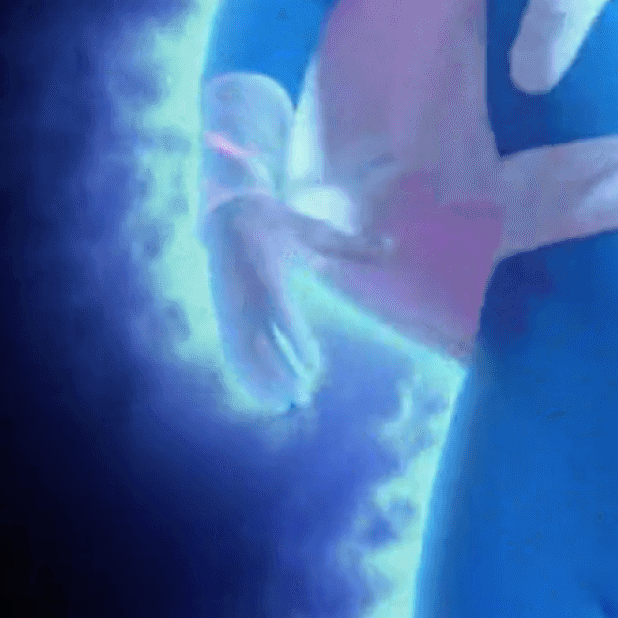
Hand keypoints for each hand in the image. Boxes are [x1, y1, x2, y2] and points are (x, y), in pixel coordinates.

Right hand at [202, 186, 390, 411]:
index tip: (313, 367)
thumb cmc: (279, 223)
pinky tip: (261, 394)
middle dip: (277, 373)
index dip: (295, 341)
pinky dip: (244, 373)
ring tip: (283, 407)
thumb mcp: (316, 231)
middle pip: (258, 342)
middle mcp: (247, 294)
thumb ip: (353, 246)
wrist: (228, 211)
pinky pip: (231, 349)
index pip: (280, 314)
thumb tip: (394, 246)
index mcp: (270, 273)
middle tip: (301, 398)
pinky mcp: (223, 313)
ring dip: (260, 381)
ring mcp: (231, 306)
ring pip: (242, 351)